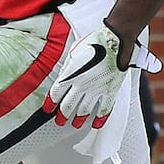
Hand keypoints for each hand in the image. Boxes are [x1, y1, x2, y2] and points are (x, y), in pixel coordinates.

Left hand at [43, 23, 161, 128]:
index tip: (48, 109)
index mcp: (70, 74)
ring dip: (79, 119)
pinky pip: (105, 109)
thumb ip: (68, 68)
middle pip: (68, 105)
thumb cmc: (96, 42)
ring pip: (85, 110)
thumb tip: (64, 76)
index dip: (51, 103)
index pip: (56, 93)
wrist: (115, 40)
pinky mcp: (110, 90)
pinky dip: (100, 118)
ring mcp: (96, 89)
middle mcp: (82, 84)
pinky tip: (96, 123)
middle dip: (63, 115)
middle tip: (60, 121)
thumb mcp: (74, 53)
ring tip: (76, 124)